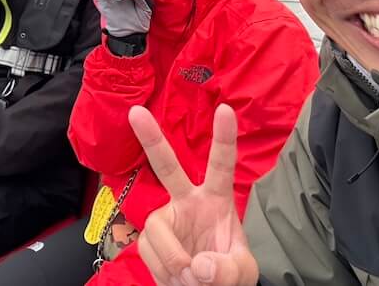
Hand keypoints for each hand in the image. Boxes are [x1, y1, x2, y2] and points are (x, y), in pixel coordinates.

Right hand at [129, 104, 258, 285]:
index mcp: (216, 199)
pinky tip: (176, 280)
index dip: (224, 138)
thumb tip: (197, 266)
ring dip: (173, 259)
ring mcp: (165, 220)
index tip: (225, 109)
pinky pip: (149, 252)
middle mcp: (187, 202)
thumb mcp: (242, 272)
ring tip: (189, 279)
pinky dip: (164, 272)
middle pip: (167, 167)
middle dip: (151, 139)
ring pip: (156, 229)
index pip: (221, 165)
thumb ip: (229, 269)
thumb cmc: (227, 273)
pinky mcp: (148, 240)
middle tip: (136, 112)